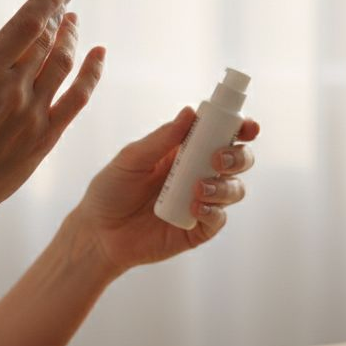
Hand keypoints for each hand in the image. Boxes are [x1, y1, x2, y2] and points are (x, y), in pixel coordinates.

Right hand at [0, 0, 104, 229]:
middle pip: (48, 39)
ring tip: (74, 22)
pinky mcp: (46, 138)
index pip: (27, 23)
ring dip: (73, 38)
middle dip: (59, 13)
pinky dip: (92, 73)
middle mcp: (13, 91)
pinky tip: (98, 55)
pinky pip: (78, 98)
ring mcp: (34, 115)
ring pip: (65, 64)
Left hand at [71, 106, 260, 276]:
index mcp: (186, 150)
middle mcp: (199, 173)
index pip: (222, 133)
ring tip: (197, 188)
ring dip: (223, 186)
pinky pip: (219, 219)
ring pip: (234, 189)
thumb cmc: (110, 191)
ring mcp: (202, 202)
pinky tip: (195, 208)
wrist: (98, 233)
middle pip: (238, 160)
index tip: (247, 127)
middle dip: (237, 156)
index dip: (241, 128)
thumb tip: (190, 112)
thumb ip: (161, 138)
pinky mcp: (198, 229)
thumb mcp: (131, 159)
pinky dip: (213, 211)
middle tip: (217, 158)